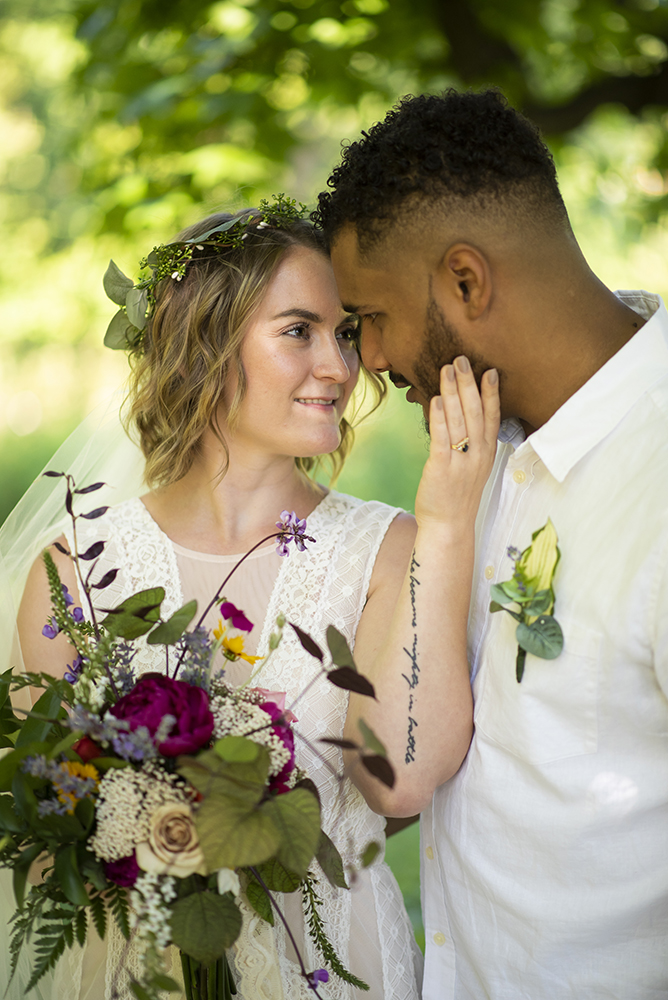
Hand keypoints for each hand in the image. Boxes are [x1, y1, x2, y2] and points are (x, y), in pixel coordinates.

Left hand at [414, 357, 499, 530]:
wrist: (449, 526)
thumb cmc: (457, 496)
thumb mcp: (473, 467)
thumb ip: (472, 442)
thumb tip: (460, 414)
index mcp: (487, 453)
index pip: (491, 417)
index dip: (491, 393)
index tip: (489, 370)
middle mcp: (478, 455)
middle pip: (475, 412)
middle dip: (468, 383)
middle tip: (461, 359)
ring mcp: (461, 461)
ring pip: (459, 420)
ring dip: (453, 392)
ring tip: (447, 369)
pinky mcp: (442, 468)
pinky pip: (442, 438)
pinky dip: (439, 416)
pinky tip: (437, 398)